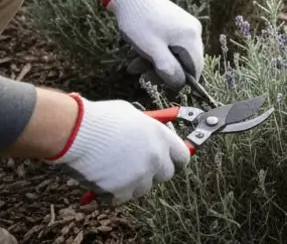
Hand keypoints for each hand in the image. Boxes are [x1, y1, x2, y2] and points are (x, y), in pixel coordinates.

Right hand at [46, 95, 189, 204]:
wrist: (76, 131)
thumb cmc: (100, 119)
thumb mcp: (132, 116)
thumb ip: (146, 131)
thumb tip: (150, 138)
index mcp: (161, 136)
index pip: (183, 157)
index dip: (175, 161)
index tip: (169, 164)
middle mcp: (155, 157)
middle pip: (165, 175)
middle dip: (153, 173)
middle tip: (136, 168)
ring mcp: (139, 175)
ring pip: (143, 189)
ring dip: (131, 183)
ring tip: (112, 169)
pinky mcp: (121, 190)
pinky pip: (121, 198)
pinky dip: (112, 193)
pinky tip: (101, 180)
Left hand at [104, 0, 203, 90]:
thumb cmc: (140, 24)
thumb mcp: (152, 51)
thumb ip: (168, 69)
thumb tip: (180, 84)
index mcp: (191, 38)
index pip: (195, 68)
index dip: (180, 81)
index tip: (160, 84)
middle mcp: (193, 31)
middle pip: (185, 61)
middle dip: (163, 71)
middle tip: (141, 76)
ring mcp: (185, 25)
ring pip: (175, 53)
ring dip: (155, 62)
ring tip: (134, 64)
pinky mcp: (176, 22)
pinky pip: (171, 44)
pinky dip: (157, 51)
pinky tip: (140, 51)